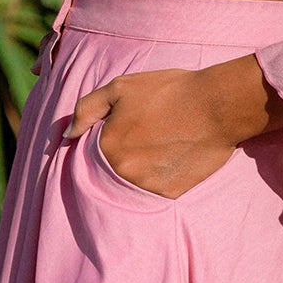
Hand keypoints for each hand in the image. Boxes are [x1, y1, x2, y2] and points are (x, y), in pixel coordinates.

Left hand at [64, 54, 282, 199]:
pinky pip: (154, 189)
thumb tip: (66, 135)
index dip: (104, 137)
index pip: (89, 152)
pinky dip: (158, 176)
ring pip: (131, 181)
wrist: (216, 106)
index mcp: (106, 146)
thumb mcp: (121, 87)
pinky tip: (171, 155)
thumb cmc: (168, 90)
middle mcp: (122, 173)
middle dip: (122, 152)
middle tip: (146, 133)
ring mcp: (146, 187)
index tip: (123, 127)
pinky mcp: (169, 195)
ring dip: (140, 166)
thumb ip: (87, 109)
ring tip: (160, 142)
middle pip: (110, 169)